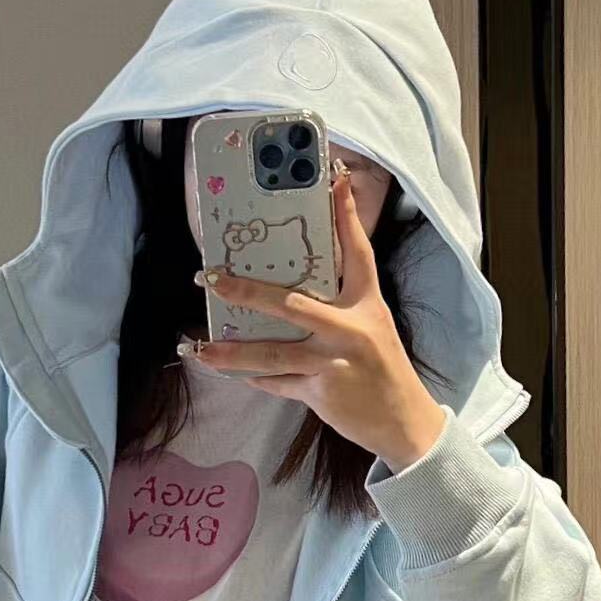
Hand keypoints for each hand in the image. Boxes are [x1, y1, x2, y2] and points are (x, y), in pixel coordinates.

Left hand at [193, 169, 447, 471]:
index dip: (345, 214)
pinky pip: (277, 381)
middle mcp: (349, 328)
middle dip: (246, 292)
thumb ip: (341, 301)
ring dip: (231, 352)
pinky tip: (232, 372)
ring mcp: (332, 361)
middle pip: (290, 303)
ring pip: (271, 352)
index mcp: (366, 303)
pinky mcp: (320, 391)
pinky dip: (254, 378)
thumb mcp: (372, 325)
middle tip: (212, 279)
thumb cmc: (382, 368)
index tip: (334, 178)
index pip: (357, 251)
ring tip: (198, 348)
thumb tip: (298, 282)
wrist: (402, 421)